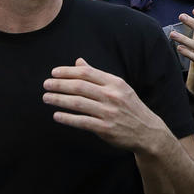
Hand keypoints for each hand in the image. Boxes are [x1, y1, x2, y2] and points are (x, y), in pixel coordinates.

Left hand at [42, 58, 167, 151]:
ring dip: (58, 100)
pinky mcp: (106, 128)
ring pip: (78, 103)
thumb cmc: (129, 107)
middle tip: (46, 84)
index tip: (54, 73)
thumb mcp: (118, 88)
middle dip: (59, 84)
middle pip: (80, 86)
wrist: (148, 131)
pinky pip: (82, 121)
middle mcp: (112, 96)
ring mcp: (109, 112)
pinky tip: (56, 115)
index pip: (87, 73)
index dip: (68, 71)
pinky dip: (67, 118)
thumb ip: (97, 75)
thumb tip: (79, 61)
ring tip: (46, 98)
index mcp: (115, 83)